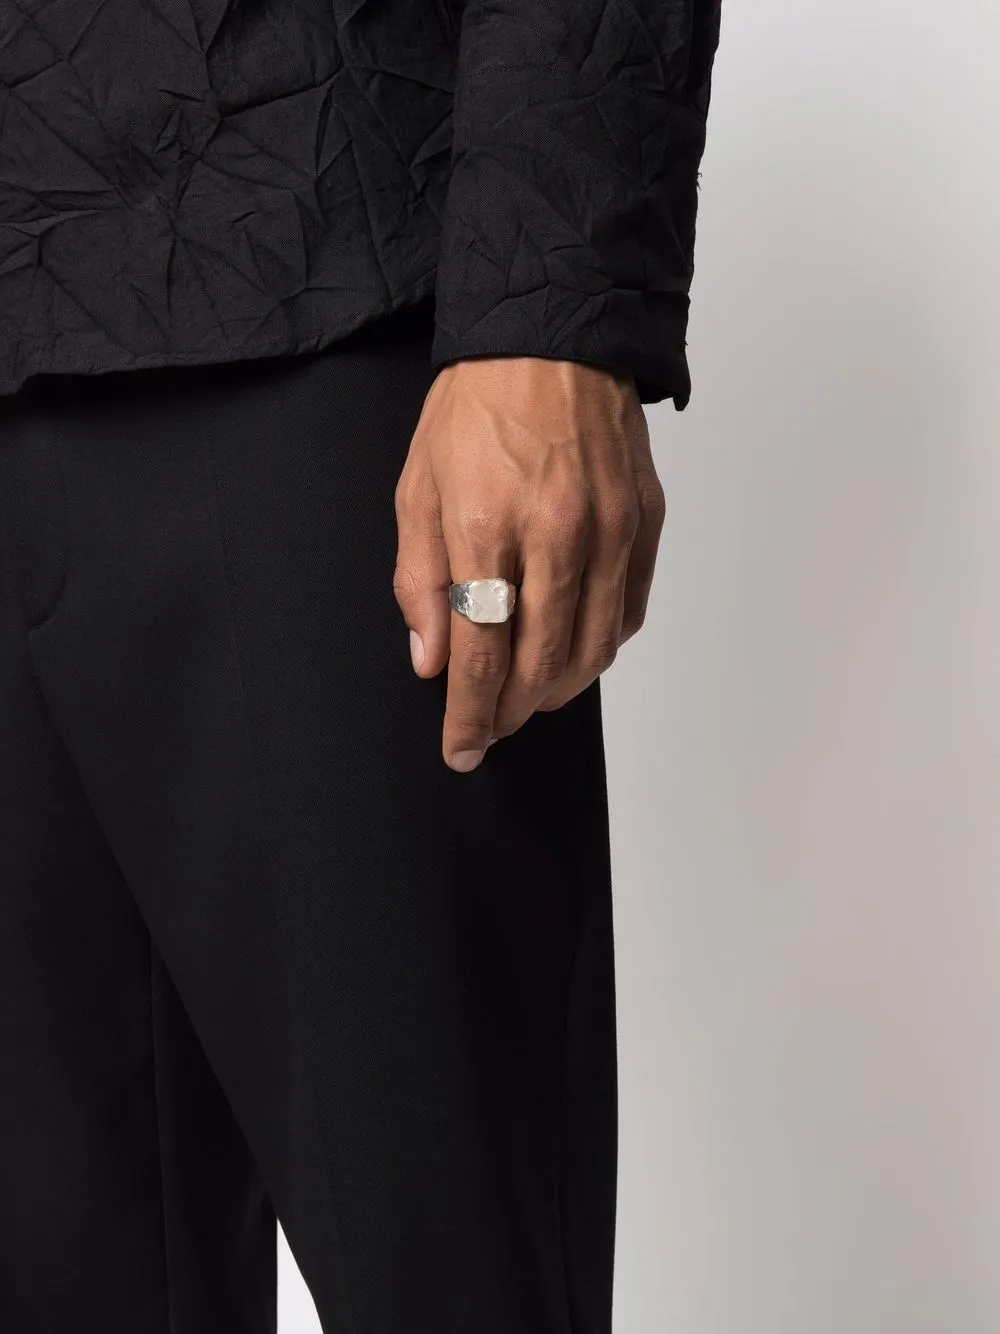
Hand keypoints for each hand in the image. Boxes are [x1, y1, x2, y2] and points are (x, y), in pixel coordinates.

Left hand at [393, 355, 666, 772]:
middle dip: (511, 712)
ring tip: (530, 695)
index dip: (469, 716)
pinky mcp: (646, 521)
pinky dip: (603, 644)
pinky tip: (578, 648)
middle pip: (542, 664)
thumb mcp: (418, 487)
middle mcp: (557, 536)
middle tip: (491, 726)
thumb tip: (431, 660)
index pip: (480, 655)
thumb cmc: (476, 407)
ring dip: (559, 688)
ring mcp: (611, 530)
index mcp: (487, 528)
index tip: (461, 749)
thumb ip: (420, 581)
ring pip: (594, 649)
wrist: (551, 336)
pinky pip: (631, 609)